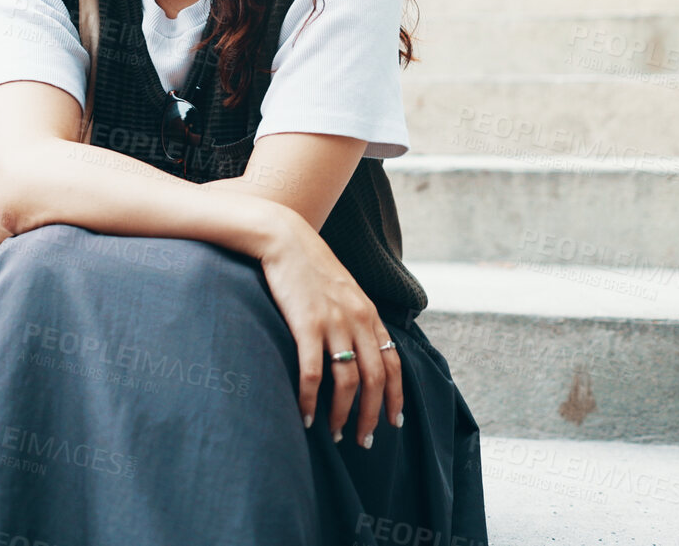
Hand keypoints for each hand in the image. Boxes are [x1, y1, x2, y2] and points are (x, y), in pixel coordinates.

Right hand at [257, 212, 402, 448]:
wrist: (283, 238)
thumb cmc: (308, 266)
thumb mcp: (342, 289)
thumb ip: (353, 317)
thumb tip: (356, 349)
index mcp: (368, 313)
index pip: (393, 363)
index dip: (395, 396)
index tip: (394, 422)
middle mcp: (357, 320)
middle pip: (375, 379)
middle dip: (372, 415)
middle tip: (364, 440)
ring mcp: (333, 323)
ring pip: (348, 382)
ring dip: (343, 414)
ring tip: (336, 433)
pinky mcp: (306, 324)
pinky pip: (313, 373)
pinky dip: (311, 400)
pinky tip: (306, 417)